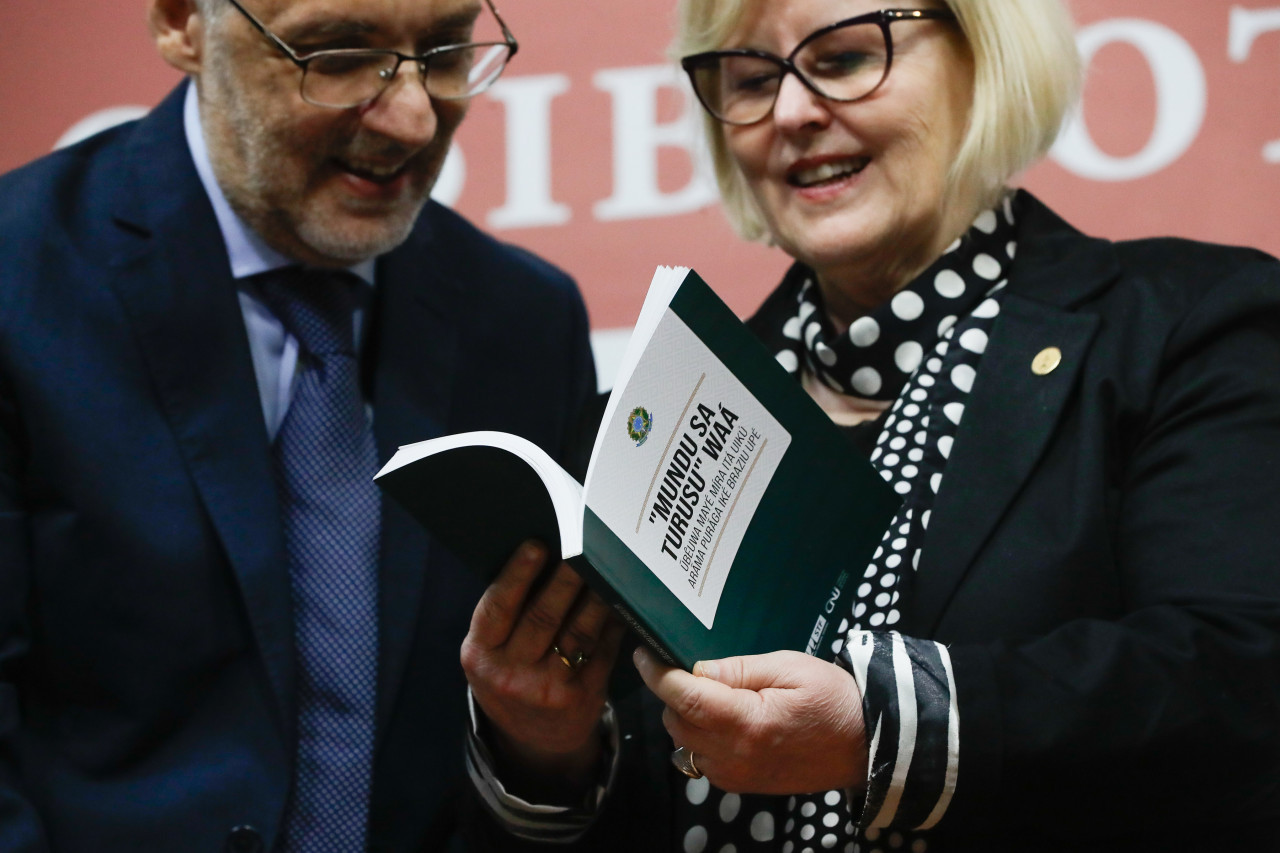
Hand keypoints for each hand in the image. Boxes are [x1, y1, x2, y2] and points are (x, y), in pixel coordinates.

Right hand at [461, 540, 624, 790]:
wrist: (534, 739)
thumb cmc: (511, 675)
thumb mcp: (492, 651)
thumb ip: (508, 613)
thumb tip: (546, 555)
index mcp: (480, 654)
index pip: (497, 607)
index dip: (517, 574)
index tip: (537, 544)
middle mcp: (509, 674)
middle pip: (543, 616)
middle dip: (566, 577)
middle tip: (582, 544)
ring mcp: (547, 689)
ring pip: (579, 631)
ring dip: (596, 595)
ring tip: (606, 565)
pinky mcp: (582, 697)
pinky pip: (603, 650)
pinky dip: (613, 621)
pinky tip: (619, 599)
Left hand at [634, 647, 867, 794]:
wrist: (866, 743)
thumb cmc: (832, 698)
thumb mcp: (788, 666)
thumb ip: (737, 668)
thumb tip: (696, 668)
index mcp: (748, 724)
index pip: (685, 699)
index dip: (658, 675)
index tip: (644, 655)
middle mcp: (736, 757)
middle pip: (677, 722)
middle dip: (674, 693)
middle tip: (693, 669)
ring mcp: (737, 775)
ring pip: (684, 742)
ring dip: (686, 715)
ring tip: (716, 693)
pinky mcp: (741, 784)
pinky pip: (701, 758)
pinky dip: (701, 736)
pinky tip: (724, 718)